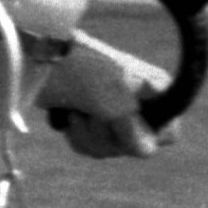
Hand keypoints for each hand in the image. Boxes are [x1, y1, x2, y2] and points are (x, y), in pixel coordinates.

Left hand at [33, 32, 177, 159]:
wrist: (38, 58)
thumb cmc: (81, 69)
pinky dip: (77, 136)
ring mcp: (112, 113)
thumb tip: (143, 150)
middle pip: (136, 148)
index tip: (123, 120)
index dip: (147, 135)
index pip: (169, 133)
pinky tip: (68, 117)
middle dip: (108, 135)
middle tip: (94, 113)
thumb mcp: (113, 99)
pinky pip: (91, 148)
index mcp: (155, 90)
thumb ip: (133, 129)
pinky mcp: (88, 119)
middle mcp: (138, 103)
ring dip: (89, 136)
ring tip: (76, 112)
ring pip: (111, 150)